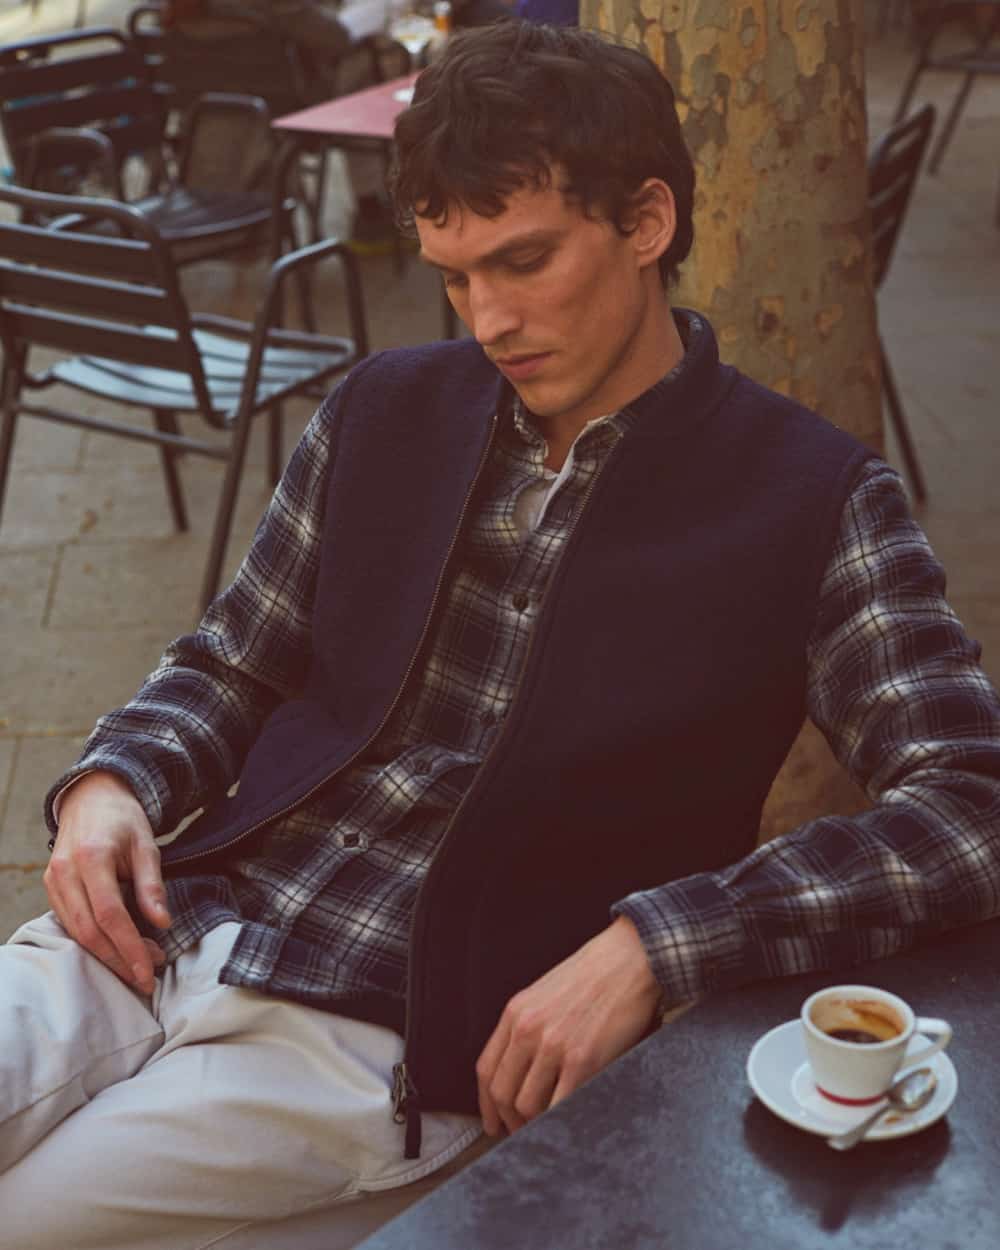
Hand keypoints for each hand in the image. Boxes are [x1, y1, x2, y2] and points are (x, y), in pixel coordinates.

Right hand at [43, 770, 170, 993]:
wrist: (91, 798)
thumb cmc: (123, 820)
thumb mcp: (147, 845)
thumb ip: (152, 884)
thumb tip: (162, 923)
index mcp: (92, 857)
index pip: (109, 915)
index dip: (129, 947)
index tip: (149, 970)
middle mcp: (66, 872)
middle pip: (89, 931)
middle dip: (118, 960)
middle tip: (146, 979)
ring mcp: (53, 881)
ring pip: (76, 932)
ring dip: (106, 956)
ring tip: (138, 968)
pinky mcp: (50, 888)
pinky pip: (69, 924)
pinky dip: (92, 942)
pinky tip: (116, 951)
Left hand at [476, 915, 660, 1136]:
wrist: (629, 958)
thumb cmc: (593, 976)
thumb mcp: (545, 994)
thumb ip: (528, 1028)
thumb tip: (521, 1074)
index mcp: (516, 1013)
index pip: (486, 1070)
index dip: (487, 1104)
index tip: (494, 1122)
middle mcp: (528, 1029)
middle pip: (503, 1093)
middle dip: (509, 1121)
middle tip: (521, 1134)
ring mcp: (554, 1046)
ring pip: (527, 1106)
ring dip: (534, 1126)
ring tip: (546, 1131)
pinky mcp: (583, 1060)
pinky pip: (560, 1106)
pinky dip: (559, 1122)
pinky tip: (567, 1124)